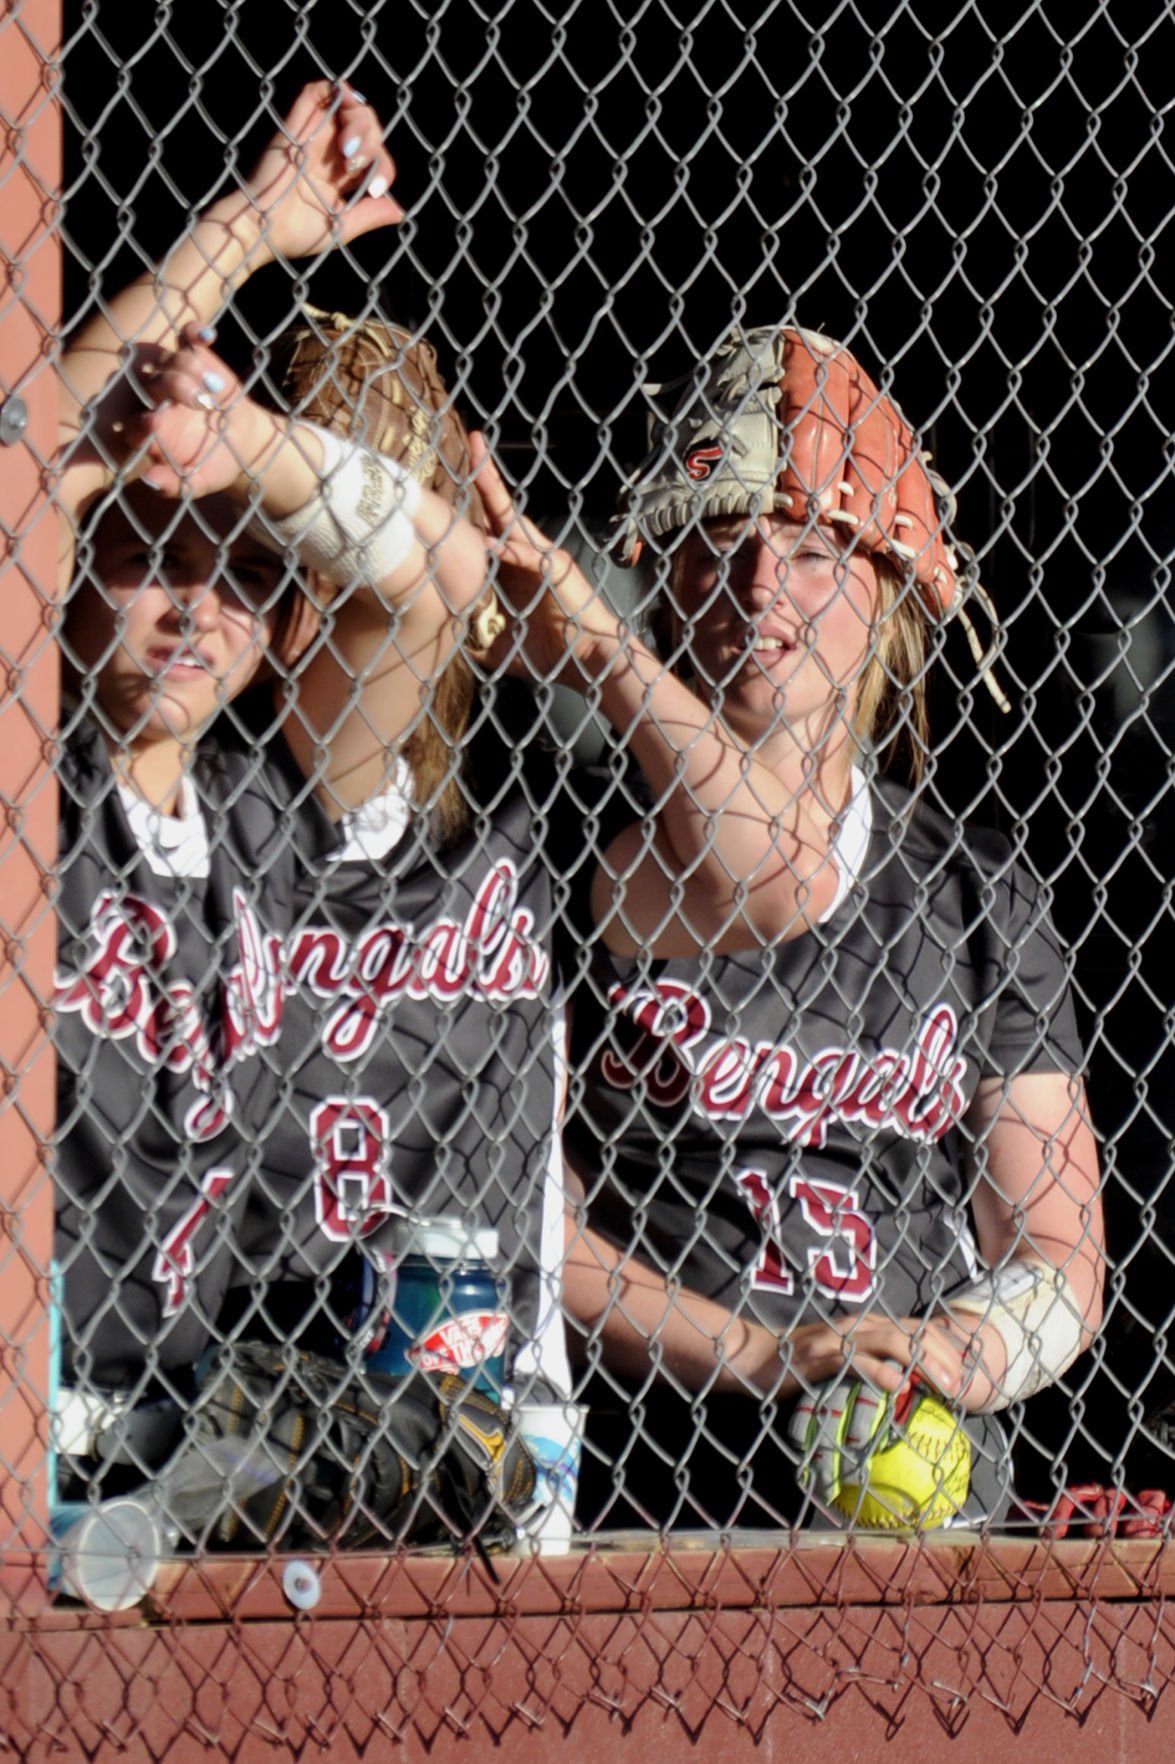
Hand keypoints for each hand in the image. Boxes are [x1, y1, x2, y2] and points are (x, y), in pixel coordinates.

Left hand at [128, 327, 280, 500]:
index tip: (156, 423)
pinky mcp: (193, 355)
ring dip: (190, 369)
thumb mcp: (199, 483)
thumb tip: (149, 480)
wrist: (241, 442)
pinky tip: (207, 336)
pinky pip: (186, 337)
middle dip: (173, 387)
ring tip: (213, 388)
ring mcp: (172, 373)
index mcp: (147, 430)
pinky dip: (194, 331)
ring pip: (170, 360)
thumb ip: (175, 486)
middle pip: (152, 383)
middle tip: (199, 402)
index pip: (134, 424)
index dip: (142, 423)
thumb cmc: (215, 464)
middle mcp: (153, 398)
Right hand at [226, 80, 401, 265]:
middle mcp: (328, 151)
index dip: (383, 167)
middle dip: (374, 140)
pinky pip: (319, 90)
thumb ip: (369, 216)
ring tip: (351, 149)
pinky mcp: (296, 122)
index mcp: (339, 175)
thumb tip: (400, 211)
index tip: (375, 189)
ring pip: (349, 104)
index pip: (374, 156)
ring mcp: (313, 135)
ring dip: (361, 120)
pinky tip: (345, 110)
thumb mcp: (341, 227)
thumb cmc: (294, 234)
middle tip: (359, 164)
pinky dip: (337, 91)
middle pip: (366, 125)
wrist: (259, 229)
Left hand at [471, 432, 619, 683]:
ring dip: (494, 493)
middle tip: (473, 439)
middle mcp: (529, 556)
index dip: (471, 507)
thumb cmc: (556, 655)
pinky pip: (529, 557)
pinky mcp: (558, 572)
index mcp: (514, 570)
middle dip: (485, 477)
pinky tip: (488, 545)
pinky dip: (510, 551)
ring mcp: (545, 559)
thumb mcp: (507, 649)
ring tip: (478, 462)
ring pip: (514, 521)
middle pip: (501, 510)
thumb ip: (483, 644)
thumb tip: (460, 651)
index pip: (489, 530)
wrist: (592, 662)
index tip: (449, 486)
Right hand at [783, 1311, 967, 1401]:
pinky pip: (856, 1362)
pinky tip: (898, 1388)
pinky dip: (880, 1373)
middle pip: (913, 1333)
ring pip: (892, 1342)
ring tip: (943, 1388)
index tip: (966, 1375)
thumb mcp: (849, 1358)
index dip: (947, 1348)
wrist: (759, 1358)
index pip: (919, 1328)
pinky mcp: (822, 1357)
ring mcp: (841, 1339)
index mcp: (870, 1324)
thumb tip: (914, 1381)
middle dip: (943, 1358)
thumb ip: (878, 1362)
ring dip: (922, 1364)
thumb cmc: (806, 1363)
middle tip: (961, 1389)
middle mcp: (860, 1325)